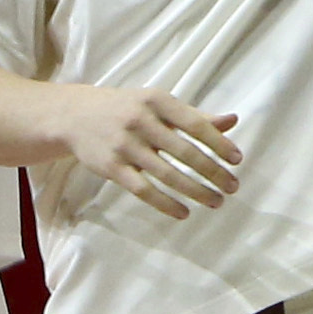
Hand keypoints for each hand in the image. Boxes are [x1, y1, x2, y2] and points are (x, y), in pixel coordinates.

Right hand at [49, 83, 243, 220]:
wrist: (75, 116)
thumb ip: (195, 116)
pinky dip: (166, 204)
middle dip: (213, 172)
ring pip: (167, 174)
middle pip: (185, 152)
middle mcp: (141, 121)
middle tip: (232, 186)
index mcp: (158, 101)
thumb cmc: (128, 109)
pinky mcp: (110, 167)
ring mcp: (125, 145)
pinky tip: (183, 212)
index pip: (196, 125)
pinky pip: (143, 190)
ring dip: (195, 191)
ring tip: (215, 201)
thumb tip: (233, 121)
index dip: (219, 143)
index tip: (237, 160)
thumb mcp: (159, 104)